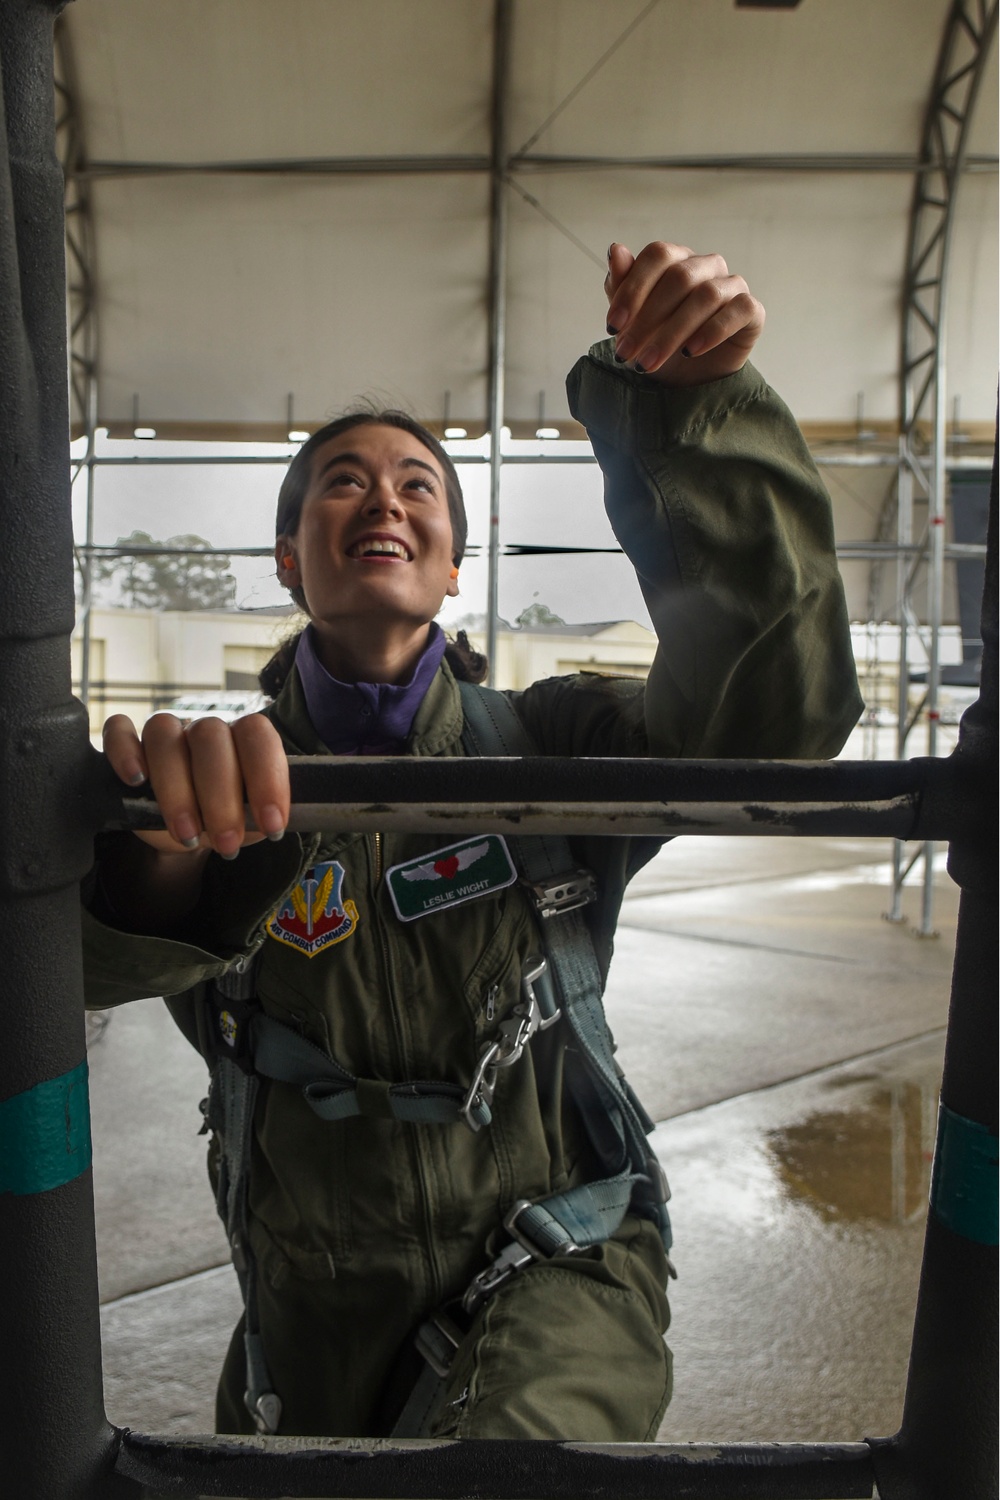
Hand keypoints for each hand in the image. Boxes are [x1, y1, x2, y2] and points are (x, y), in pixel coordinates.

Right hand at [103, 712, 289, 857]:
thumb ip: (261, 816)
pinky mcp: (127, 745)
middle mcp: (204, 729)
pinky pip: (118, 731)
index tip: (272, 824)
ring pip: (163, 734)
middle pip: (210, 737)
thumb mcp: (250, 822)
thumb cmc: (226, 820)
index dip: (267, 778)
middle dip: (220, 797)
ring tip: (187, 833)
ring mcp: (165, 733)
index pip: (257, 736)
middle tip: (227, 842)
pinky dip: (124, 752)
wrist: (190, 834)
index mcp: (242, 738)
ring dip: (176, 789)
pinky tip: (136, 780)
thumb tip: (270, 824)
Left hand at [604, 241, 764, 386]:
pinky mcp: (752, 311)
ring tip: (649, 362)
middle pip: (680, 277)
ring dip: (673, 333)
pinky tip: (690, 351)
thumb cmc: (657, 341)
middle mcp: (707, 266)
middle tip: (626, 353)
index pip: (658, 255)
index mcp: (677, 259)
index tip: (613, 325)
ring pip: (707, 295)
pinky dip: (713, 330)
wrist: (688, 379)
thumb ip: (622, 286)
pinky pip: (740, 309)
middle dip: (647, 319)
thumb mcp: (631, 320)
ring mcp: (732, 286)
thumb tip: (615, 249)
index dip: (633, 288)